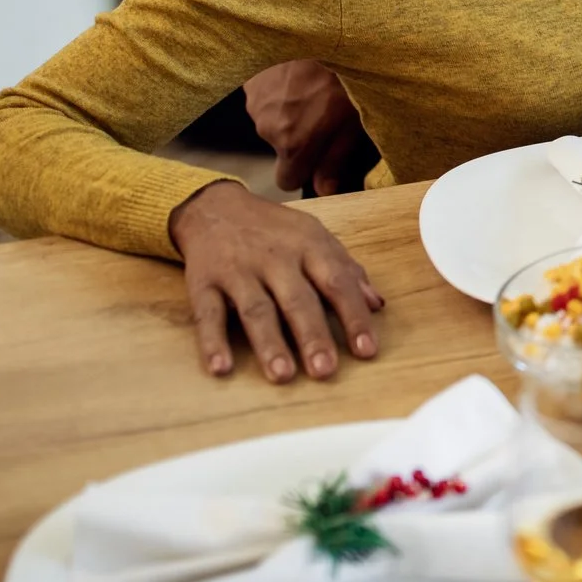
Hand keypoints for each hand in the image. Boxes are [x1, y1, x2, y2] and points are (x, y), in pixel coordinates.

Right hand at [168, 181, 382, 381]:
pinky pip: (208, 314)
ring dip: (269, 344)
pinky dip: (212, 342)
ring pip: (256, 309)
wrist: (215, 206)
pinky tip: (221, 368)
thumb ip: (347, 270)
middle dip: (313, 336)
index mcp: (310, 246)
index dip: (353, 317)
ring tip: (283, 375)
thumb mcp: (316, 237)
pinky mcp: (203, 282)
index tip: (367, 350)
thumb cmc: (275, 230)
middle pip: (298, 300)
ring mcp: (238, 270)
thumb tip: (378, 305)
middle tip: (325, 371)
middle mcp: (276, 258)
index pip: (337, 283)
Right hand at [243, 60, 371, 195]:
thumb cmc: (347, 74)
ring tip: (314, 88)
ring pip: (272, 122)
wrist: (324, 26)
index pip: (287, 182)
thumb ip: (336, 159)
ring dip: (289, 113)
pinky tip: (299, 75)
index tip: (319, 155)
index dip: (304, 170)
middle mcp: (268, 128)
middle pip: (281, 149)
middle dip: (298, 139)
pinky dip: (279, 93)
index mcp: (294, 143)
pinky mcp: (251, 83)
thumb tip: (326, 190)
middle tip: (324, 112)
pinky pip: (264, 100)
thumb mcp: (354, 119)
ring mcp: (256, 104)